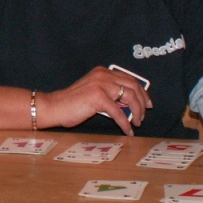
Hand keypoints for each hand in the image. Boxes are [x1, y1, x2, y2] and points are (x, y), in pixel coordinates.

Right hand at [37, 66, 151, 134]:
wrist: (55, 107)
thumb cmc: (72, 103)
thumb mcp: (94, 92)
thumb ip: (109, 93)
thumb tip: (129, 105)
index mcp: (103, 72)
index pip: (129, 79)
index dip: (142, 91)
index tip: (147, 103)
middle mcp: (103, 75)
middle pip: (133, 86)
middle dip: (143, 102)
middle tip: (145, 114)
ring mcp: (101, 85)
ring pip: (130, 97)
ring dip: (137, 112)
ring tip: (137, 122)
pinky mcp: (98, 97)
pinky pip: (119, 112)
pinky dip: (125, 123)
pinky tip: (127, 130)